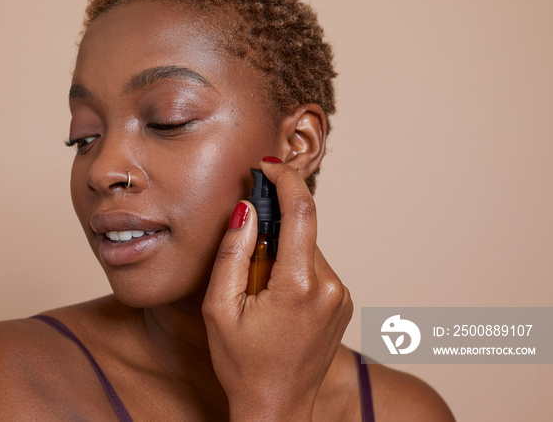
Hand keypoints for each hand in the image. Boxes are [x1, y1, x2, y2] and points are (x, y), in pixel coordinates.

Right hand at [202, 160, 352, 420]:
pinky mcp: (342, 304)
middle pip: (301, 231)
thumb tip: (247, 209)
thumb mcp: (219, 309)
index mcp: (299, 285)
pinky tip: (275, 300)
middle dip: (272, 228)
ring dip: (281, 254)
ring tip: (258, 292)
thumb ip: (233, 252)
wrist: (278, 409)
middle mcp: (330, 287)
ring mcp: (341, 297)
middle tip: (245, 254)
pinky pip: (315, 269)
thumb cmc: (242, 364)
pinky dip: (293, 270)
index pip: (302, 211)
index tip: (268, 165)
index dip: (285, 180)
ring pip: (307, 250)